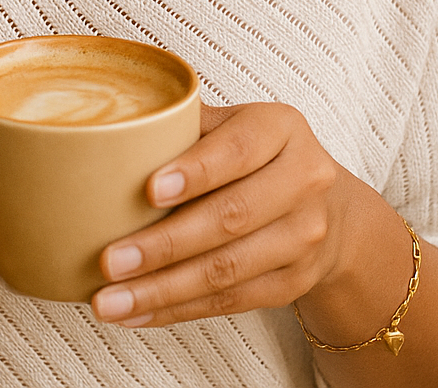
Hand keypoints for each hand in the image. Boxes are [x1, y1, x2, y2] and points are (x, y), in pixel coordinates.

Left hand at [92, 102, 353, 327]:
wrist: (326, 206)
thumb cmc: (257, 155)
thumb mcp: (234, 123)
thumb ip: (185, 123)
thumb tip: (111, 127)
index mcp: (282, 129)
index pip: (238, 149)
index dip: (195, 171)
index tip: (149, 190)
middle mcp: (303, 180)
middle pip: (231, 217)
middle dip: (165, 244)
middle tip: (110, 260)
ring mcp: (304, 237)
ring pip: (228, 270)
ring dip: (163, 290)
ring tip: (111, 300)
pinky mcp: (294, 283)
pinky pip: (231, 302)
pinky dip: (179, 310)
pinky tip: (139, 313)